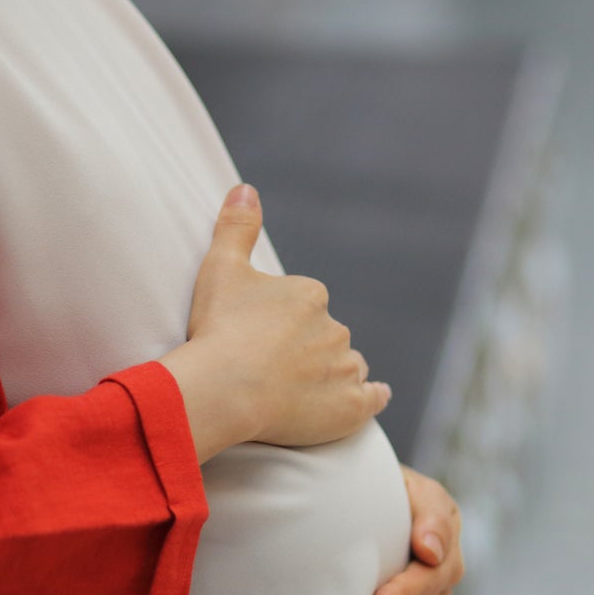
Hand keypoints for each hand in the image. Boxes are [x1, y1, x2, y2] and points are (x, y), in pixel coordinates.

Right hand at [160, 184, 391, 461]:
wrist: (225, 387)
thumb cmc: (219, 328)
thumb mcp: (220, 269)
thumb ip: (236, 227)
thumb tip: (246, 188)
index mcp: (309, 295)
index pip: (306, 307)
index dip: (284, 323)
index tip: (260, 339)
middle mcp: (335, 328)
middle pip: (326, 337)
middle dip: (307, 349)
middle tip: (272, 370)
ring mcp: (345, 368)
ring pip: (348, 366)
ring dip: (334, 373)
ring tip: (304, 391)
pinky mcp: (351, 407)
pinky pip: (372, 399)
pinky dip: (373, 397)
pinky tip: (374, 397)